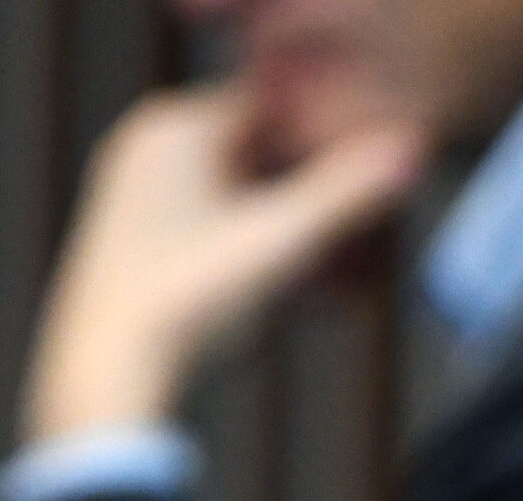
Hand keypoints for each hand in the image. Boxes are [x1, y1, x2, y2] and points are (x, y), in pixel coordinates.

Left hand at [20, 85, 423, 443]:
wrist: (112, 369)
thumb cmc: (191, 298)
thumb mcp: (284, 240)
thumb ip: (347, 193)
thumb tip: (410, 150)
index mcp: (174, 126)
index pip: (274, 109)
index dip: (328, 141)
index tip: (370, 179)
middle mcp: (146, 146)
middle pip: (257, 152)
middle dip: (313, 190)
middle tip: (364, 231)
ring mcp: (135, 191)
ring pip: (238, 191)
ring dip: (291, 223)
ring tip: (335, 270)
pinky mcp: (135, 236)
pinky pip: (213, 222)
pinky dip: (255, 244)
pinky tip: (291, 289)